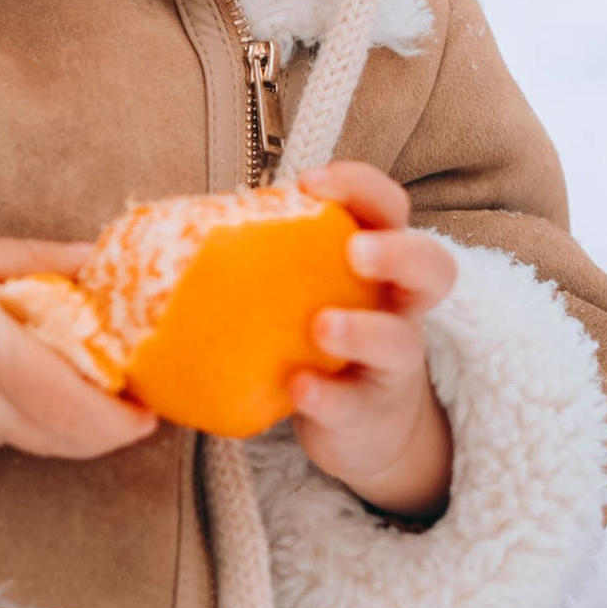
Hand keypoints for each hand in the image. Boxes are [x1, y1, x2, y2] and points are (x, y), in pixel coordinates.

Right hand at [0, 228, 160, 466]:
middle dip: (101, 425)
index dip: (123, 420)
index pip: (78, 410)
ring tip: (36, 362)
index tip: (151, 409)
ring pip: (20, 436)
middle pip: (62, 439)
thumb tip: (99, 259)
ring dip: (43, 412)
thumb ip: (37, 261)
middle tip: (123, 395)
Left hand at [289, 161, 456, 519]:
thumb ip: (274, 255)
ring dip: (362, 330)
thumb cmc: (323, 334)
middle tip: (354, 250)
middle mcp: (399, 307)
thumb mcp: (312, 287)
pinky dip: (327, 396)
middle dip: (397, 252)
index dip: (361, 186)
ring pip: (400, 343)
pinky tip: (298, 387)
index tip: (310, 181)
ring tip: (322, 326)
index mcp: (382, 262)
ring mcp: (391, 365)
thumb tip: (173, 220)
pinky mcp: (368, 413)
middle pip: (433, 267)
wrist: (365, 426)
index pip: (390, 208)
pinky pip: (353, 404)